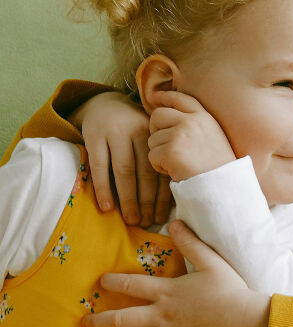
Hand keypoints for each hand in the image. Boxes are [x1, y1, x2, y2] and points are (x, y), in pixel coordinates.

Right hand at [77, 92, 171, 225]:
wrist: (103, 103)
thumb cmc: (132, 131)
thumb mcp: (148, 139)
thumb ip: (157, 161)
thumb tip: (166, 203)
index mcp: (155, 135)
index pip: (160, 170)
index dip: (161, 197)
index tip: (161, 218)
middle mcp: (137, 132)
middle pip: (144, 173)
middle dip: (146, 201)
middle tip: (146, 223)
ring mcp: (114, 133)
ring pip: (124, 171)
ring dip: (128, 199)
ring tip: (131, 219)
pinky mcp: (93, 136)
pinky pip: (99, 167)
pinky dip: (103, 188)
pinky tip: (107, 206)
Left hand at [82, 221, 269, 326]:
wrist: (246, 323)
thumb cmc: (231, 291)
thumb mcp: (212, 262)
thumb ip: (191, 243)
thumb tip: (175, 223)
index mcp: (167, 292)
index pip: (131, 284)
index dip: (112, 281)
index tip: (100, 282)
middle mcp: (161, 317)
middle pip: (120, 319)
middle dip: (98, 322)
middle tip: (83, 324)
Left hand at [148, 91, 235, 181]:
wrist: (224, 187)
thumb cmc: (219, 168)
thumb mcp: (214, 138)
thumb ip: (196, 125)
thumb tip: (170, 118)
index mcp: (204, 117)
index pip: (180, 98)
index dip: (165, 97)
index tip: (154, 97)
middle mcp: (192, 122)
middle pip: (158, 115)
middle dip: (155, 130)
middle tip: (164, 145)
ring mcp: (180, 135)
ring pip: (153, 139)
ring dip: (160, 154)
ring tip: (178, 164)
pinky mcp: (171, 151)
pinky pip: (152, 156)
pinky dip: (159, 166)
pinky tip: (174, 171)